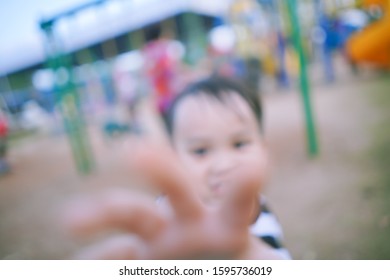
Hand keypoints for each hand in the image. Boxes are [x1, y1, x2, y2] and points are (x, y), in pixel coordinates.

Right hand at [63, 139, 278, 258]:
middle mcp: (186, 221)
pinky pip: (109, 258)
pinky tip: (72, 265)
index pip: (236, 199)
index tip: (256, 163)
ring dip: (101, 212)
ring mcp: (156, 240)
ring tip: (72, 218)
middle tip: (137, 152)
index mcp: (225, 223)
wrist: (203, 267)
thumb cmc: (230, 261)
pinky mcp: (135, 259)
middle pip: (175, 188)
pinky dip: (94, 261)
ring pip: (128, 216)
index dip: (244, 183)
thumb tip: (296, 253)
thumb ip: (268, 263)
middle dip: (160, 169)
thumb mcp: (255, 264)